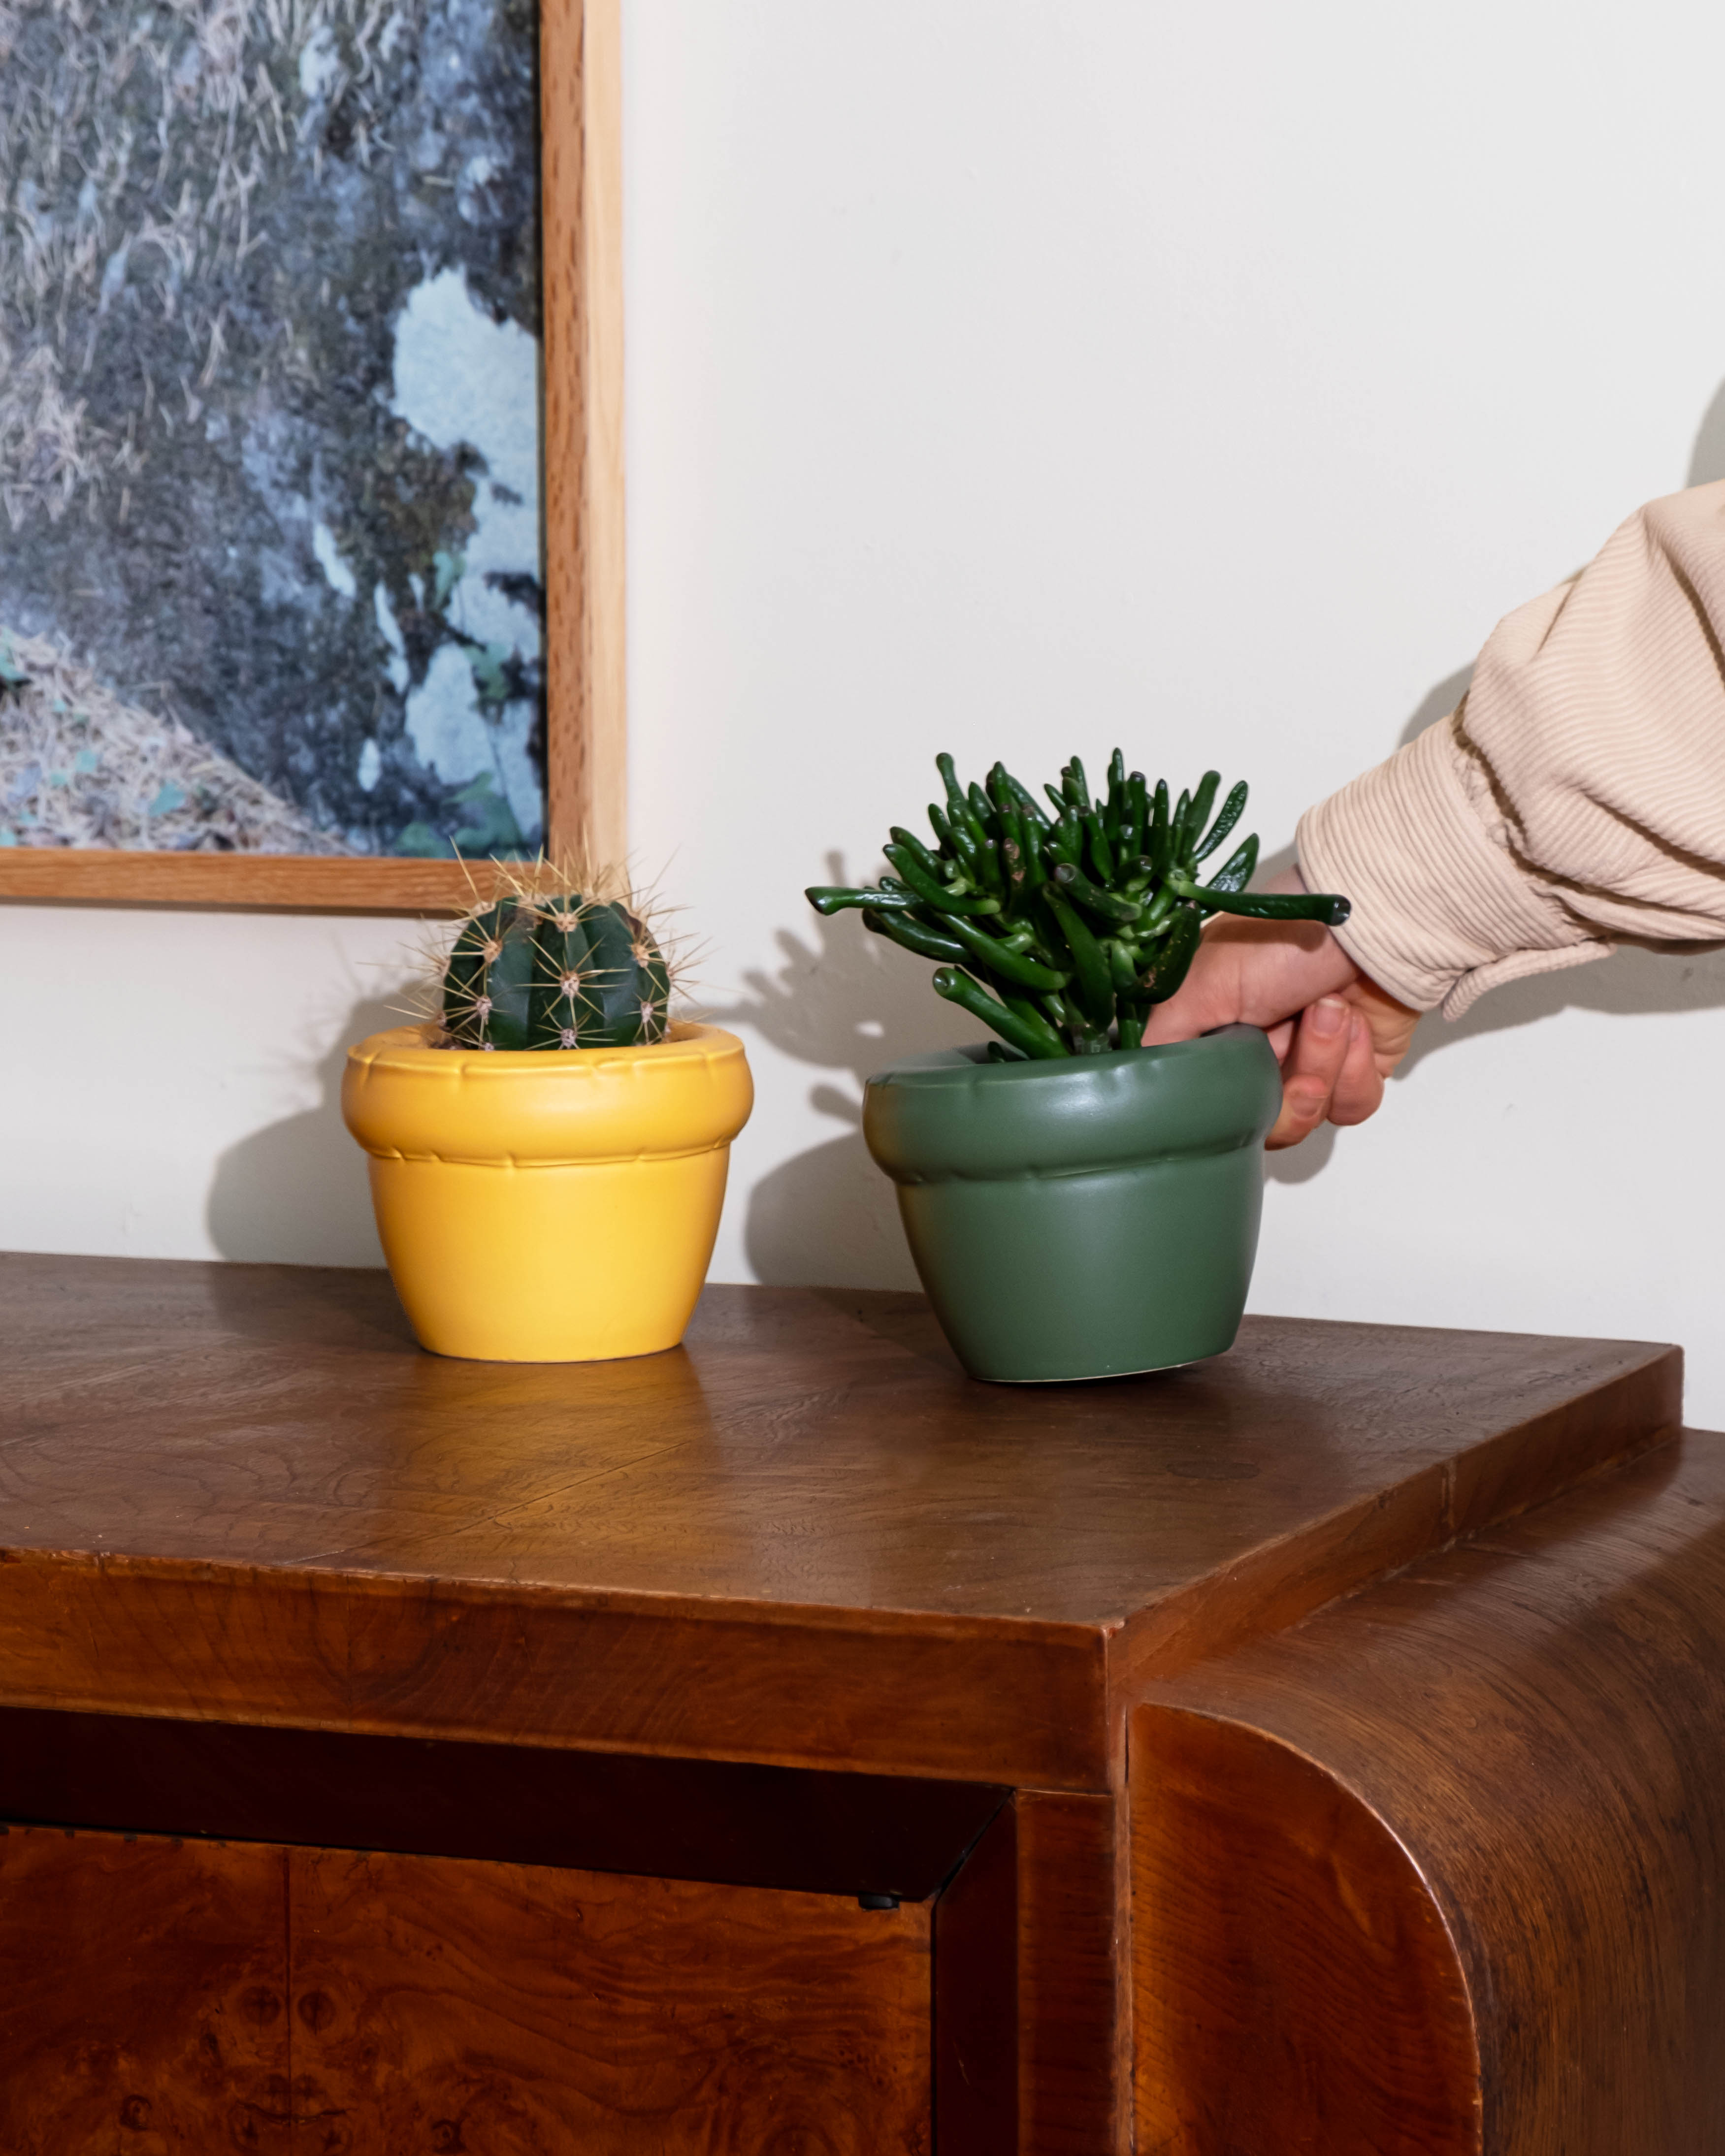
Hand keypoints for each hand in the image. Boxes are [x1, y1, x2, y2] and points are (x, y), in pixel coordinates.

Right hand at [1139, 883, 1420, 1148]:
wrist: (1372, 921)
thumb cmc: (1283, 935)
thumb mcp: (1200, 984)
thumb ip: (1162, 1040)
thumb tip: (1134, 1083)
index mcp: (1218, 1036)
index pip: (1206, 1103)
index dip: (1221, 1105)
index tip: (1234, 1076)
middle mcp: (1261, 1055)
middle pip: (1259, 1122)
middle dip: (1283, 1087)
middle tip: (1290, 1037)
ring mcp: (1310, 1063)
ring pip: (1308, 1117)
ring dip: (1322, 1063)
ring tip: (1331, 1010)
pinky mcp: (1359, 1068)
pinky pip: (1352, 1104)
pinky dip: (1356, 1069)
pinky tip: (1357, 1024)